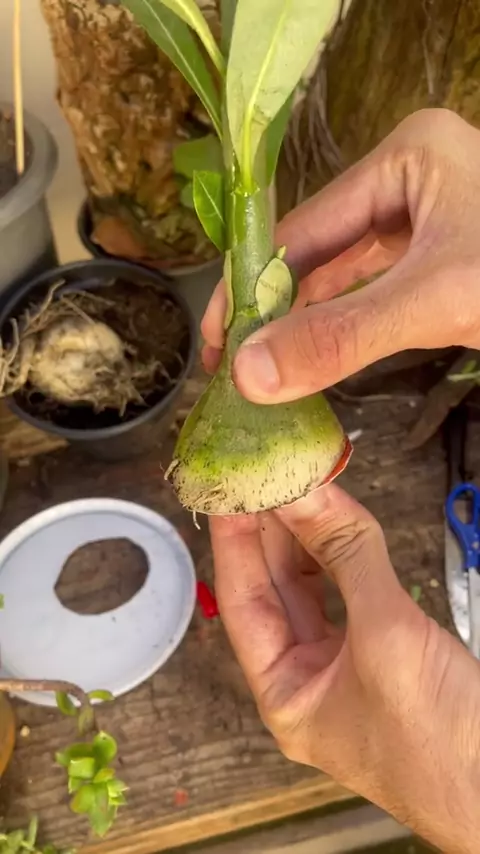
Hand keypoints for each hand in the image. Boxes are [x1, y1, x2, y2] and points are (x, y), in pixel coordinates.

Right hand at [202, 108, 479, 400]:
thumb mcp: (433, 301)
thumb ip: (341, 337)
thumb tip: (249, 375)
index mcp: (404, 157)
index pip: (303, 227)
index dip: (253, 288)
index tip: (217, 343)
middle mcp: (410, 178)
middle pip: (320, 250)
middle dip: (278, 310)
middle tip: (234, 367)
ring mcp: (428, 217)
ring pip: (346, 275)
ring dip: (307, 323)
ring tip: (263, 372)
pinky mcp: (442, 257)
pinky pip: (376, 292)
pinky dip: (345, 327)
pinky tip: (314, 359)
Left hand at [211, 487, 479, 853]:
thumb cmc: (442, 743)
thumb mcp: (386, 635)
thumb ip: (347, 556)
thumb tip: (308, 492)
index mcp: (284, 694)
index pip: (243, 601)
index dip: (235, 541)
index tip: (229, 490)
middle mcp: (305, 680)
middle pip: (276, 591)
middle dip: (273, 532)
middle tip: (268, 474)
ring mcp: (345, 669)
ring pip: (314, 589)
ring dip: (308, 539)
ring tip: (299, 486)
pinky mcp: (384, 655)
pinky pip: (351, 595)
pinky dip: (344, 557)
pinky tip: (338, 523)